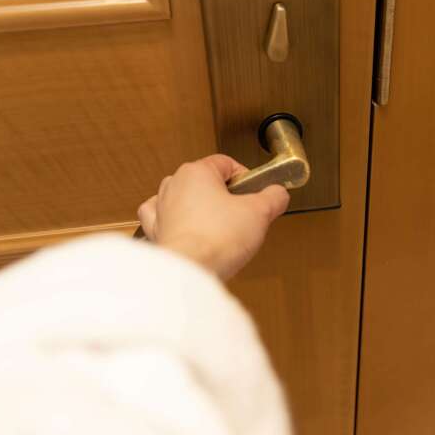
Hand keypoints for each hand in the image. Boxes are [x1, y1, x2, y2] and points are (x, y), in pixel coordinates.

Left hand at [137, 155, 289, 279]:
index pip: (226, 163)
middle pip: (205, 181)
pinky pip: (163, 219)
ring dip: (200, 209)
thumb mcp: (260, 213)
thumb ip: (273, 197)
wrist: (190, 271)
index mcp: (197, 172)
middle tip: (242, 215)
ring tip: (219, 227)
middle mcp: (174, 185)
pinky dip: (175, 222)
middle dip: (225, 196)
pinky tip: (186, 229)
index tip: (256, 194)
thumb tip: (278, 193)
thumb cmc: (217, 239)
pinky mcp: (156, 231)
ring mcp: (161, 208)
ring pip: (183, 198)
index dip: (246, 178)